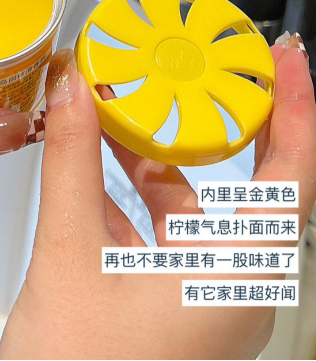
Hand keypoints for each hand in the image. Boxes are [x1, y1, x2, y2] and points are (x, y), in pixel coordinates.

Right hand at [0, 41, 315, 359]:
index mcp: (235, 281)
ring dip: (157, 157)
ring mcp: (199, 296)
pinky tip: (97, 163)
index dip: (296, 111)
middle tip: (212, 68)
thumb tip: (72, 94)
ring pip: (193, 207)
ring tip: (128, 108)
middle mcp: (230, 288)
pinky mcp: (167, 300)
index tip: (286, 60)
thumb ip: (71, 163)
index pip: (293, 179)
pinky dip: (131, 192)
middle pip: (247, 184)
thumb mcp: (67, 254)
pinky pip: (161, 231)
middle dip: (225, 122)